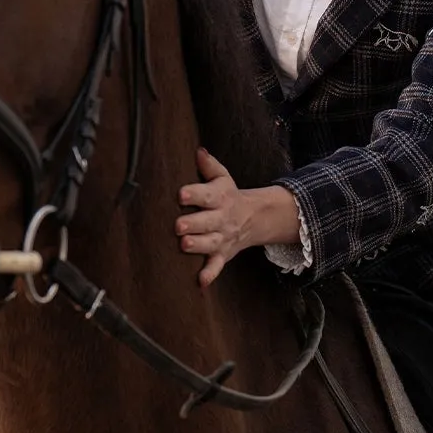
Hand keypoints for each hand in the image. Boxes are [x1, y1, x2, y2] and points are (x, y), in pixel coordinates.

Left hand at [175, 149, 299, 287]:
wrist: (254, 218)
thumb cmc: (228, 195)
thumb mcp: (223, 177)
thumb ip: (209, 165)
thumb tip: (198, 151)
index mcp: (220, 198)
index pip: (206, 195)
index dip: (194, 195)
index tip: (181, 195)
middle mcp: (221, 218)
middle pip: (207, 222)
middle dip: (193, 224)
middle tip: (178, 225)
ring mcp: (223, 238)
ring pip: (210, 243)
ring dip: (198, 245)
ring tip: (185, 245)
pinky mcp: (223, 254)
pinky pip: (217, 266)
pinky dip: (210, 274)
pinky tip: (200, 281)